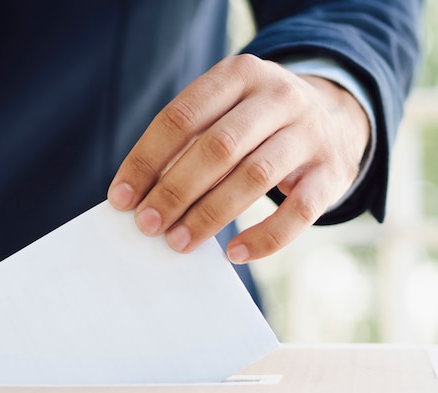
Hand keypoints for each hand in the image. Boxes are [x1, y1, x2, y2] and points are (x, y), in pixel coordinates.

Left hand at [107, 54, 369, 262]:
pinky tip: (235, 253)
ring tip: (178, 242)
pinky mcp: (332, 172)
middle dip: (175, 191)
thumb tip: (141, 197)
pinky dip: (265, 237)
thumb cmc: (257, 124)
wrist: (335, 117)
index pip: (181, 117)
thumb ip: (187, 145)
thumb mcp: (225, 113)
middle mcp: (278, 96)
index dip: (146, 160)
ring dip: (210, 215)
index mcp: (239, 74)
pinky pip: (299, 211)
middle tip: (148, 225)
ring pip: (254, 177)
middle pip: (217, 148)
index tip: (121, 198)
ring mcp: (310, 133)